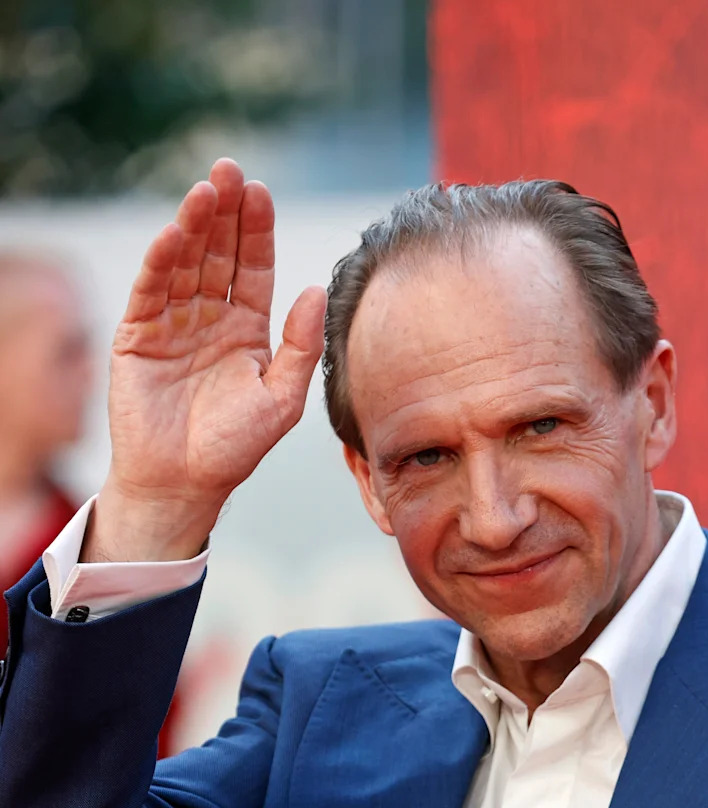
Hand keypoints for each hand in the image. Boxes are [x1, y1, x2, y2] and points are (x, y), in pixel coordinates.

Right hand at [85, 158, 326, 561]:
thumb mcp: (282, 399)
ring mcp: (173, 323)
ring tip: (205, 191)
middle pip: (219, 253)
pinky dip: (161, 260)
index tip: (261, 193)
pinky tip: (173, 233)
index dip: (256, 231)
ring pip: (184, 263)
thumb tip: (316, 290)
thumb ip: (301, 346)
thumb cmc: (235, 447)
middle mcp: (211, 319)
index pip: (254, 268)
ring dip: (193, 226)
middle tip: (230, 171)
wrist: (183, 483)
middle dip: (225, 212)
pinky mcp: (138, 335)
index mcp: (248, 330)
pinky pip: (150, 290)